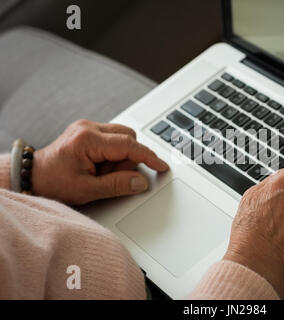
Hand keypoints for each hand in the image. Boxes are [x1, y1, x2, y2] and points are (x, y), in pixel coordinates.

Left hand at [32, 119, 168, 204]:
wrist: (32, 177)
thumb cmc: (53, 183)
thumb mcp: (86, 190)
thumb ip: (117, 185)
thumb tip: (141, 182)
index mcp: (87, 140)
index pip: (129, 145)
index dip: (148, 156)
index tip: (162, 166)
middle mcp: (88, 128)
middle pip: (128, 137)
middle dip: (128, 159)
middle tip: (112, 176)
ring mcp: (87, 127)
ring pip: (122, 137)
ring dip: (121, 157)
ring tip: (102, 173)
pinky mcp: (88, 131)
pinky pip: (113, 139)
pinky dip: (113, 154)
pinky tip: (100, 166)